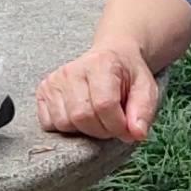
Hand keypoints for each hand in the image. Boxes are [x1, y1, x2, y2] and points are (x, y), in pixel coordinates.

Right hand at [37, 44, 158, 143]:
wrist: (112, 56)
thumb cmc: (127, 75)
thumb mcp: (146, 89)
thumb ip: (143, 111)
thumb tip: (136, 134)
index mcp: (101, 64)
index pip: (104, 105)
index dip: (117, 125)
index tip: (126, 128)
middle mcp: (73, 70)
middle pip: (82, 116)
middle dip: (101, 130)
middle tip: (112, 124)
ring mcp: (55, 80)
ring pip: (64, 123)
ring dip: (83, 130)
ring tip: (96, 119)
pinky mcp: (44, 90)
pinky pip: (48, 123)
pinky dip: (65, 128)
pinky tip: (79, 117)